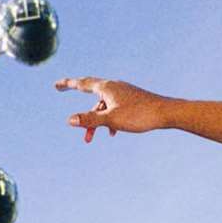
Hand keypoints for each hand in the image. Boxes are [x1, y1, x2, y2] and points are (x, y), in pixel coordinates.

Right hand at [55, 77, 170, 142]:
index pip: (82, 83)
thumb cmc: (139, 115)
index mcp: (107, 87)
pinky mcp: (130, 100)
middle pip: (90, 93)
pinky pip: (113, 108)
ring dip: (94, 120)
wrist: (165, 113)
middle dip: (79, 106)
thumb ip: (90, 119)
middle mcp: (114, 86)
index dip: (68, 84)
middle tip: (63, 97)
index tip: (56, 85)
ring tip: (89, 139)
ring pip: (102, 105)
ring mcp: (123, 93)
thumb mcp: (111, 119)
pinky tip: (112, 133)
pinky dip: (107, 119)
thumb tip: (70, 120)